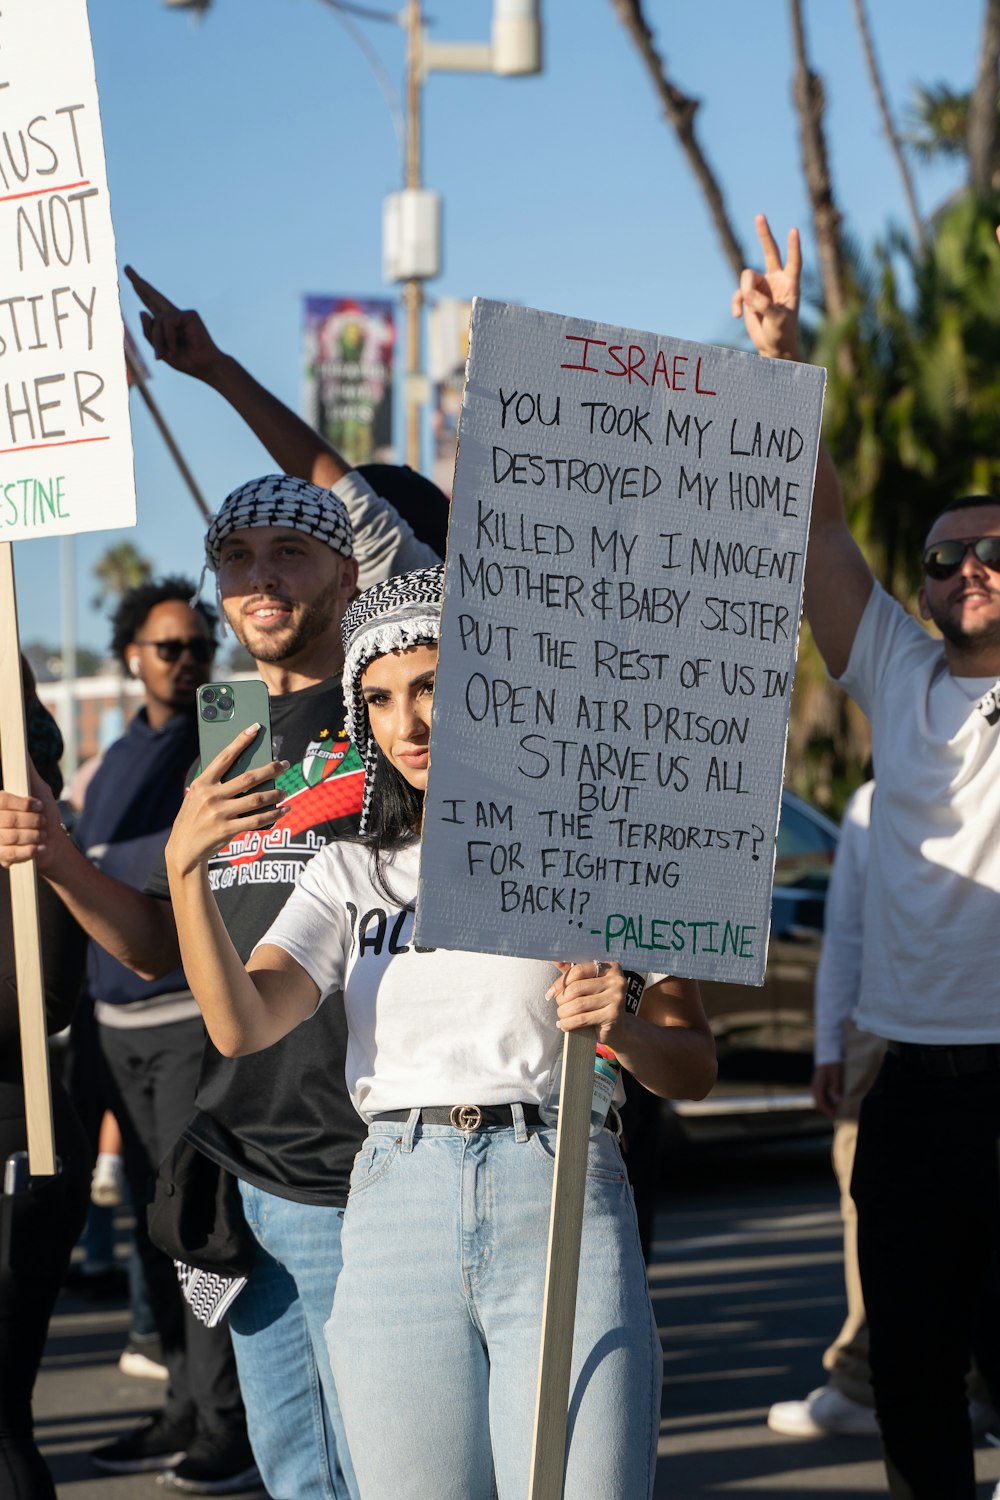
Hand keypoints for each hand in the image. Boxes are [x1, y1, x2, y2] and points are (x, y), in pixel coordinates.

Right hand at [0, 761, 68, 872]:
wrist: (53, 844)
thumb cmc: (45, 815)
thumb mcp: (39, 790)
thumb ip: (29, 772)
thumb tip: (22, 749)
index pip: (1, 800)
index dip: (22, 804)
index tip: (39, 806)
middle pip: (8, 819)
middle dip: (33, 821)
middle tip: (43, 822)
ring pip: (12, 836)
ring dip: (34, 835)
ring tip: (42, 834)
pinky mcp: (1, 857)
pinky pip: (13, 853)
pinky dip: (31, 850)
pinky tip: (39, 847)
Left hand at [124, 266, 225, 382]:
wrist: (205, 366)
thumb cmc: (186, 360)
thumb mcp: (160, 350)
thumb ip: (149, 333)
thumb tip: (141, 311)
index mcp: (166, 323)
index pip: (150, 303)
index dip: (140, 291)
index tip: (129, 274)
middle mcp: (173, 315)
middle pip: (152, 296)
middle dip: (138, 282)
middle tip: (126, 267)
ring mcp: (182, 314)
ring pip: (157, 321)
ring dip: (157, 340)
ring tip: (164, 355)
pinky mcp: (189, 314)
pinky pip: (167, 323)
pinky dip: (167, 338)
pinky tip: (175, 348)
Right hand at [165, 727, 287, 878]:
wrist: (183, 849)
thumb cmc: (195, 818)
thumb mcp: (197, 797)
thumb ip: (216, 785)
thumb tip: (249, 774)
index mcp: (202, 783)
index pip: (225, 756)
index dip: (241, 741)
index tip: (255, 728)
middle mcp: (210, 796)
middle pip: (248, 777)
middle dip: (270, 769)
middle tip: (284, 764)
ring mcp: (219, 813)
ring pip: (256, 799)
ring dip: (275, 793)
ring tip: (285, 790)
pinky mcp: (227, 830)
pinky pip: (257, 820)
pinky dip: (274, 814)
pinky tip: (284, 810)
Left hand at [547, 960, 627, 1049]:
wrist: (618, 1028)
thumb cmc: (598, 1002)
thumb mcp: (587, 984)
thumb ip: (572, 972)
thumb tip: (554, 960)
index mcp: (610, 968)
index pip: (578, 970)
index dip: (561, 982)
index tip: (551, 993)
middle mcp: (617, 981)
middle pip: (577, 987)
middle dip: (562, 999)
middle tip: (559, 1007)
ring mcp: (617, 998)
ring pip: (578, 1004)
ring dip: (563, 1012)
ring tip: (561, 1016)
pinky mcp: (613, 1015)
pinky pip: (582, 1019)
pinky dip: (568, 1023)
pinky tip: (564, 1025)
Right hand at [731, 213, 801, 360]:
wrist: (773, 346)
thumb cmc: (782, 332)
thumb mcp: (777, 320)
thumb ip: (764, 305)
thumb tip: (748, 294)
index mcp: (790, 284)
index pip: (793, 261)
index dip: (793, 247)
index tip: (793, 230)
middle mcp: (776, 281)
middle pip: (770, 252)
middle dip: (764, 235)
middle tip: (760, 216)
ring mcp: (762, 287)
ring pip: (747, 277)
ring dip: (746, 293)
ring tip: (749, 309)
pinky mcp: (749, 296)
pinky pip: (738, 293)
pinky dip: (736, 303)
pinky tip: (737, 316)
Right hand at [811, 1061, 843, 1117]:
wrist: (828, 1052)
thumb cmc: (833, 1063)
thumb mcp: (837, 1075)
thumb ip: (836, 1088)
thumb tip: (837, 1102)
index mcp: (818, 1086)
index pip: (821, 1103)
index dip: (827, 1111)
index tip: (835, 1116)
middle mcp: (815, 1087)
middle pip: (818, 1103)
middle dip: (827, 1110)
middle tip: (837, 1114)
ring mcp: (816, 1085)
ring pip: (819, 1099)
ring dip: (827, 1105)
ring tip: (837, 1109)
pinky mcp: (819, 1083)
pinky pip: (821, 1095)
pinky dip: (827, 1100)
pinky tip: (835, 1100)